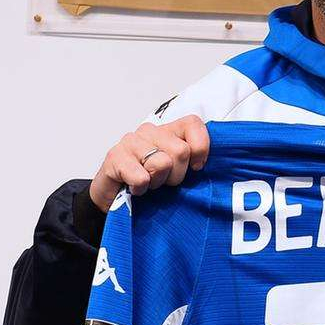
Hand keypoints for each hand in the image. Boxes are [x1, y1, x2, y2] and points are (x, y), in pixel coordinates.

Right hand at [89, 115, 210, 212]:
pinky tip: (135, 188)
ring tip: (149, 184)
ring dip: (158, 183)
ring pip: (162, 163)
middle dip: (177, 175)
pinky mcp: (114, 157)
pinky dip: (141, 189)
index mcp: (169, 131)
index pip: (193, 123)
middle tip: (164, 182)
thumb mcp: (179, 173)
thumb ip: (194, 162)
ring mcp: (131, 142)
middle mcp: (150, 131)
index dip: (201, 148)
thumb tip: (210, 165)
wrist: (114, 201)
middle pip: (181, 151)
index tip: (196, 168)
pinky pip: (141, 177)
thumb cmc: (151, 186)